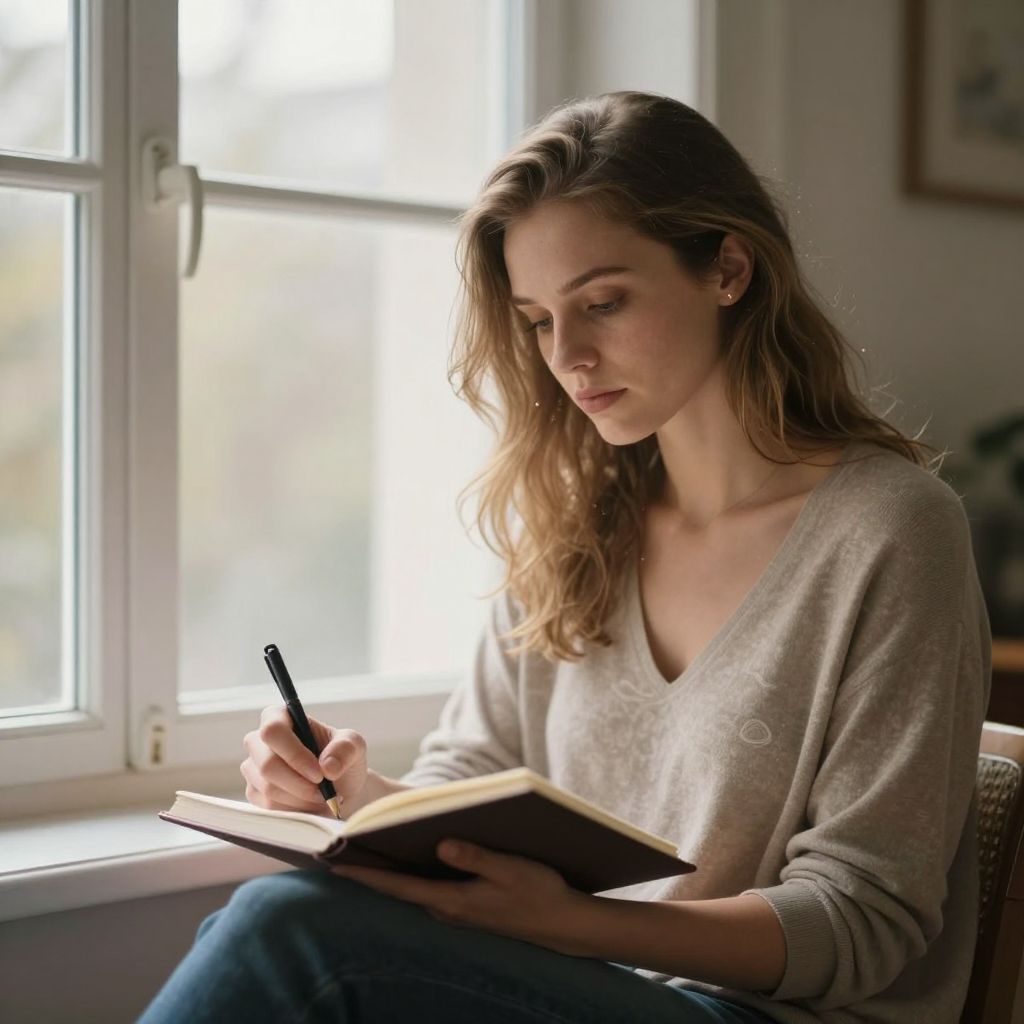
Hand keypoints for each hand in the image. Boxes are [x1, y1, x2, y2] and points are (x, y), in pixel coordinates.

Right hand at [241, 707, 368, 816]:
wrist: (339, 789)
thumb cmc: (343, 760)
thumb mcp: (354, 746)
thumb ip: (346, 748)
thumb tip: (327, 766)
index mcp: (280, 717)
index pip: (273, 730)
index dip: (294, 754)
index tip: (319, 773)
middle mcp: (259, 741)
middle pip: (267, 763)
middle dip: (300, 783)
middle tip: (324, 791)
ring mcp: (253, 767)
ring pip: (268, 788)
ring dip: (300, 798)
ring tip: (321, 796)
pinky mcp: (253, 792)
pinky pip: (268, 807)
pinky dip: (294, 809)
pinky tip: (309, 804)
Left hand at [332, 840, 593, 954]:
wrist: (562, 923)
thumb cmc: (539, 893)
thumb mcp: (511, 869)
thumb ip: (476, 857)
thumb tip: (442, 844)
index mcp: (453, 900)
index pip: (398, 887)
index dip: (366, 874)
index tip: (335, 862)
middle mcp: (448, 908)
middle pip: (398, 887)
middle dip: (369, 868)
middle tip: (338, 847)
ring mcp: (457, 909)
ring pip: (413, 888)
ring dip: (389, 870)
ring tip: (363, 844)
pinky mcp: (466, 905)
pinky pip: (429, 888)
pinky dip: (411, 874)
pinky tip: (409, 854)